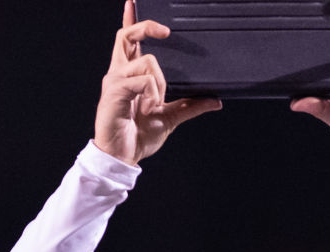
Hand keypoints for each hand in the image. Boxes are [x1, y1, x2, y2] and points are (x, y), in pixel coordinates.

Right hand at [92, 0, 219, 165]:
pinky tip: (150, 106)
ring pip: (144, 59)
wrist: (123, 157)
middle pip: (127, 35)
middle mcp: (119, 73)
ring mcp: (115, 81)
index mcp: (129, 74)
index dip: (131, 18)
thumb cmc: (138, 136)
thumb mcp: (171, 117)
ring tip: (156, 102)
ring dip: (159, 78)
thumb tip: (215, 101)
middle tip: (167, 32)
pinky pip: (142, 80)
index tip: (134, 2)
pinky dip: (153, 91)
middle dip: (146, 26)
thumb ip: (190, 106)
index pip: (128, 39)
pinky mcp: (114, 91)